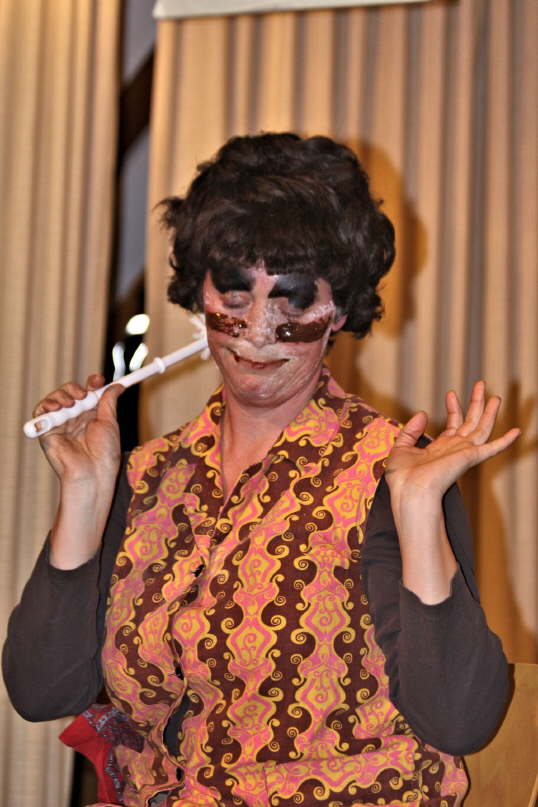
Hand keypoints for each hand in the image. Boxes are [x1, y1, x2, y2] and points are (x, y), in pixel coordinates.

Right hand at [33, 374, 123, 485]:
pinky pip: (41, 412)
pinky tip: (57, 407)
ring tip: (71, 403)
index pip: (88, 393)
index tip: (98, 379)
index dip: (91, 383)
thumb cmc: (105, 453)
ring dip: (62, 395)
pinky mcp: (48, 431)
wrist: (93, 473)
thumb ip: (109, 402)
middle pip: (70, 393)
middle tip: (82, 394)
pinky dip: (46, 405)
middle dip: (74, 388)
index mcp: (91, 416)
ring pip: (55, 399)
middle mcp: (75, 418)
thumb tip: (118, 385)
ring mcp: (61, 424)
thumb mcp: (110, 422)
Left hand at [386, 380, 519, 501]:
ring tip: (496, 396)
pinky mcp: (470, 457)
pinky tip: (516, 431)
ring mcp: (463, 453)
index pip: (452, 424)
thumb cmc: (403, 478)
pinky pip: (492, 448)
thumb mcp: (401, 448)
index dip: (453, 408)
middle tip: (481, 384)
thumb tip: (423, 414)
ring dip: (490, 412)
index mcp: (440, 449)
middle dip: (476, 402)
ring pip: (482, 428)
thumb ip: (411, 430)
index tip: (451, 393)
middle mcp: (454, 450)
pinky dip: (505, 440)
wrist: (410, 491)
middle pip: (471, 422)